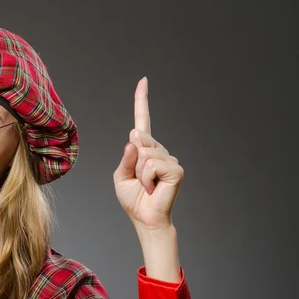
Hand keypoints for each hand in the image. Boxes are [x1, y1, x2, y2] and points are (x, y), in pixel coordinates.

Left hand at [113, 77, 184, 232]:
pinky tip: (154, 187)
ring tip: (147, 185)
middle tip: (140, 179)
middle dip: (133, 160)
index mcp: (145, 149)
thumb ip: (127, 157)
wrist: (144, 218)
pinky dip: (147, 178)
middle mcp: (159, 150)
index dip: (141, 101)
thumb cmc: (133, 198)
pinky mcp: (176, 169)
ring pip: (144, 153)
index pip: (143, 120)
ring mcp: (170, 159)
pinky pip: (152, 164)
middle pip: (138, 138)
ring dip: (139, 173)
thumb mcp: (121, 175)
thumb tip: (134, 139)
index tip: (143, 80)